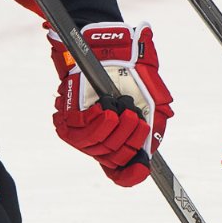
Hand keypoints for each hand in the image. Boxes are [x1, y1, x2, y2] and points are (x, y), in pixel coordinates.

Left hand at [50, 22, 173, 186]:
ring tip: (123, 109)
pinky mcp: (67, 118)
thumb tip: (150, 150)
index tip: (141, 168)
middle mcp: (98, 139)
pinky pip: (82, 133)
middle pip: (114, 160)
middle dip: (130, 141)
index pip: (119, 171)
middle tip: (136, 118)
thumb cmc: (132, 72)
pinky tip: (105, 108)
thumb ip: (154, 125)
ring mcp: (81, 131)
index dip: (130, 175)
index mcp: (118, 139)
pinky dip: (98, 122)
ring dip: (116, 129)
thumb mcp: (152, 101)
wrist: (111, 47)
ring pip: (99, 148)